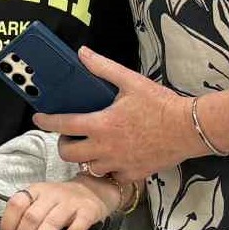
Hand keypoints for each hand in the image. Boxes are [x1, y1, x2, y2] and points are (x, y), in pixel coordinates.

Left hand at [0, 178, 111, 229]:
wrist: (91, 191)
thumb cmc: (61, 200)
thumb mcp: (40, 200)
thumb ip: (25, 215)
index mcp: (37, 190)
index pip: (16, 204)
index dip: (8, 224)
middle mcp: (52, 194)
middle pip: (32, 217)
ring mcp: (71, 202)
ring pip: (51, 223)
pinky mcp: (88, 211)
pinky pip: (77, 225)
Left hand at [34, 47, 200, 179]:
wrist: (190, 128)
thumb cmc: (160, 104)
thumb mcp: (130, 81)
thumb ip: (103, 68)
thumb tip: (82, 53)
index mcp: (101, 125)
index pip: (63, 125)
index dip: (46, 122)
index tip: (39, 119)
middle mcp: (105, 148)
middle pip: (69, 154)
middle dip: (65, 144)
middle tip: (72, 135)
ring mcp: (118, 164)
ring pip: (88, 167)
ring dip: (86, 157)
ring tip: (93, 146)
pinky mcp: (133, 175)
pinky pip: (112, 176)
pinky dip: (109, 168)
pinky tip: (114, 157)